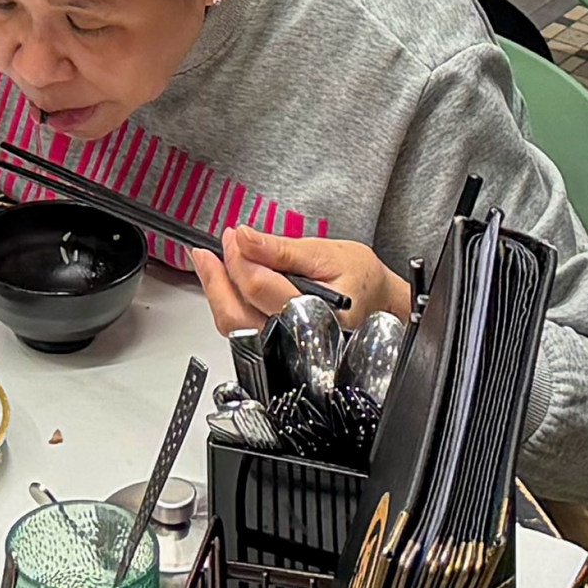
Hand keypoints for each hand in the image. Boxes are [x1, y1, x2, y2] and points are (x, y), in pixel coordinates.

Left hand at [193, 226, 415, 336]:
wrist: (378, 302)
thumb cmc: (360, 279)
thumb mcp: (324, 253)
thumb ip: (280, 249)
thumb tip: (245, 237)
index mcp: (317, 313)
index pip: (260, 286)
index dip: (239, 258)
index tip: (232, 236)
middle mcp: (299, 340)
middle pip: (239, 315)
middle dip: (218, 280)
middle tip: (208, 252)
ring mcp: (286, 351)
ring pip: (236, 328)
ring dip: (217, 293)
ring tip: (211, 263)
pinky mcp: (277, 352)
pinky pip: (242, 331)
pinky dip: (229, 305)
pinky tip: (225, 283)